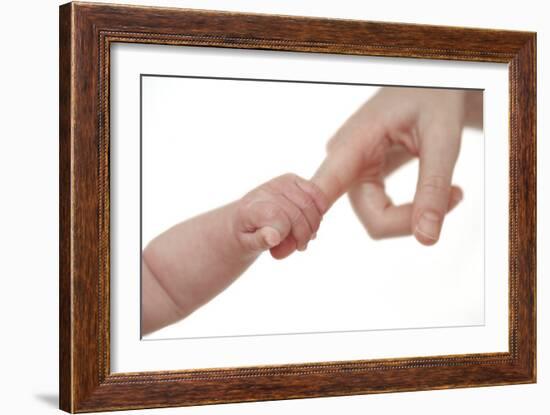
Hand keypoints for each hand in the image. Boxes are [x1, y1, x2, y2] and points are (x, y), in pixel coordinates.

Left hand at [232, 173, 328, 258]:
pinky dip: (320, 209)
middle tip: (299, 247)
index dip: (287, 238)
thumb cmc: (246, 235)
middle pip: (296, 213)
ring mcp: (279, 183)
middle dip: (303, 235)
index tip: (279, 252)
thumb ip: (259, 241)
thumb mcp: (247, 245)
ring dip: (312, 225)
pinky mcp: (291, 180)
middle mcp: (265, 192)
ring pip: (308, 204)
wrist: (242, 220)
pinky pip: (315, 191)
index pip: (279, 219)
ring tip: (303, 237)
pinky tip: (312, 223)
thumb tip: (273, 237)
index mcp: (251, 208)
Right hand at [312, 87, 480, 244]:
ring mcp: (351, 171)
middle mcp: (344, 161)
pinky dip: (412, 210)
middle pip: (370, 217)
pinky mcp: (362, 177)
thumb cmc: (434, 98)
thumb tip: (426, 239)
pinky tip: (441, 193)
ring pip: (377, 218)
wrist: (429, 85)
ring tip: (453, 191)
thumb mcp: (442, 138)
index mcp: (352, 144)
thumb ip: (433, 188)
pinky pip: (381, 210)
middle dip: (412, 219)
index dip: (311, 220)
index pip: (322, 192)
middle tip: (455, 196)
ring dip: (415, 214)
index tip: (298, 245)